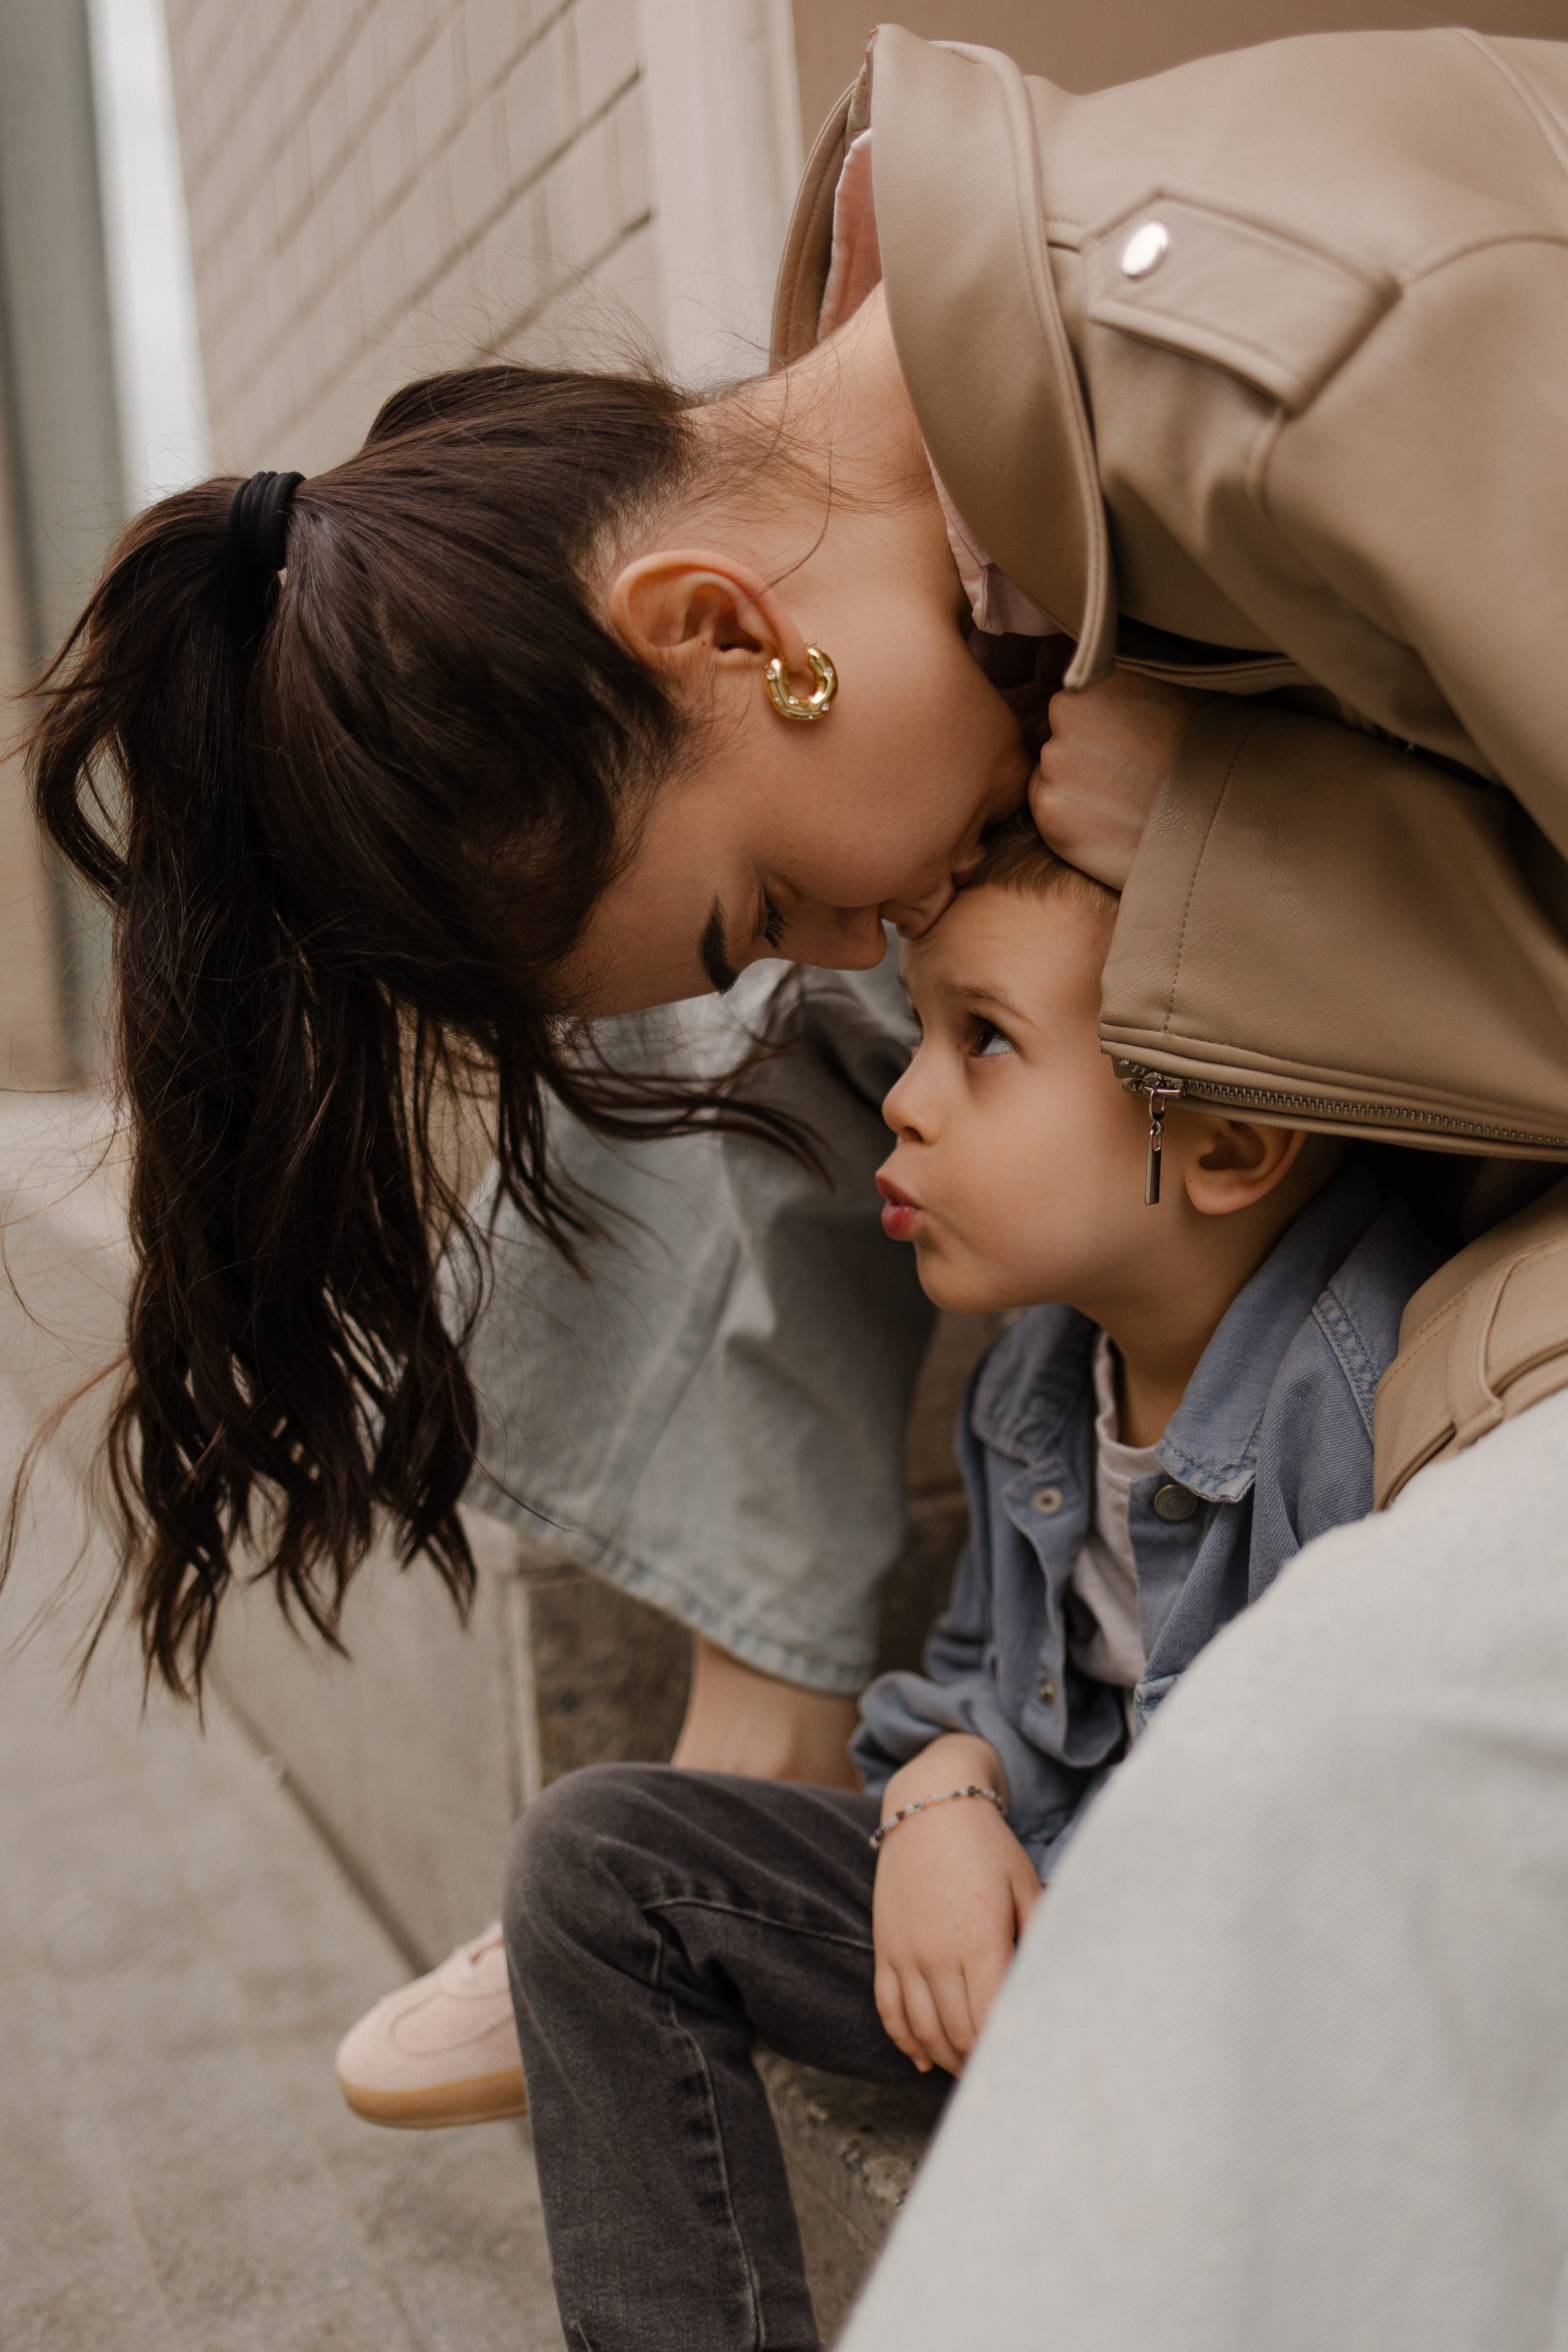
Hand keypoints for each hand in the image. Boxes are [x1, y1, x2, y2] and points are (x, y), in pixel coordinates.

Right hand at [872, 1734, 1040, 2076]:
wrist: (929, 1806)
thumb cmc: (988, 1846)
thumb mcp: (1027, 1886)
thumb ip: (1039, 1938)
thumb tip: (1051, 1987)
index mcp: (979, 1941)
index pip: (989, 2022)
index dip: (1004, 2053)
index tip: (1023, 2064)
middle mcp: (937, 1954)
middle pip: (957, 2035)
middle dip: (979, 2064)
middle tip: (1001, 2075)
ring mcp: (905, 1952)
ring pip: (922, 2030)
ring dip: (945, 2059)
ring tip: (968, 2070)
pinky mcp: (884, 1947)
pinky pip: (887, 2008)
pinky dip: (904, 2040)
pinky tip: (922, 2059)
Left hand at [1029, 669, 1201, 889]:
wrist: (1216, 814)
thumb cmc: (1203, 749)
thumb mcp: (1167, 687)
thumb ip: (1118, 679)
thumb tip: (1073, 666)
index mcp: (1094, 680)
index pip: (1069, 702)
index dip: (1095, 726)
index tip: (1123, 742)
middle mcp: (1064, 714)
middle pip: (1055, 737)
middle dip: (1081, 754)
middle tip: (1126, 774)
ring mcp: (1053, 765)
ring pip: (1050, 774)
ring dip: (1075, 786)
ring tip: (1122, 800)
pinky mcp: (1049, 813)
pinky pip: (1048, 810)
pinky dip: (1072, 819)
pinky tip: (1110, 821)